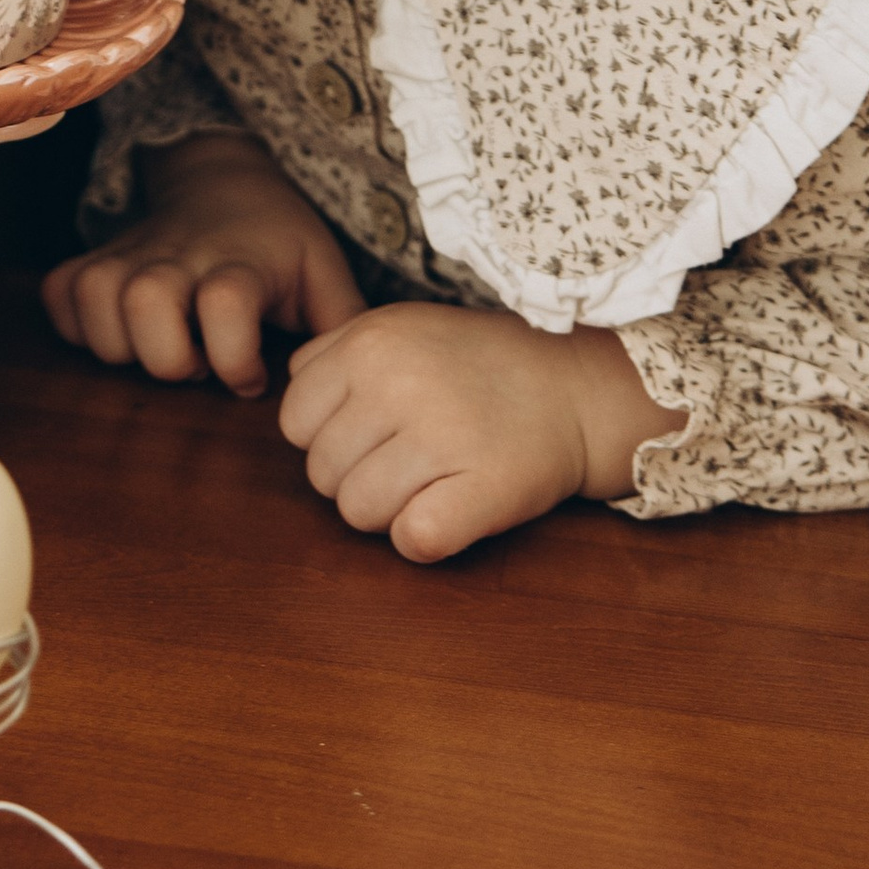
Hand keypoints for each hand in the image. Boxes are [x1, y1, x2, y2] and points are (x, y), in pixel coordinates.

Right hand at [39, 133, 362, 390]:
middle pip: (146, 303)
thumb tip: (370, 380)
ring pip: (96, 301)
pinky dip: (76, 325)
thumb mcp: (322, 269)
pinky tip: (117, 335)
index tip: (255, 379)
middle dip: (168, 359)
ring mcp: (131, 256)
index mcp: (239, 261)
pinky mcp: (97, 259)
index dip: (237, 359)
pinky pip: (61, 295)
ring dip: (122, 347)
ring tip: (161, 350)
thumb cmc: (276, 236)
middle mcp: (178, 255)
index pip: (225, 303)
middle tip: (197, 365)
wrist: (222, 173)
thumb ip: (344, 323)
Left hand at [278, 305, 682, 562]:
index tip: (369, 433)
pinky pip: (412, 540)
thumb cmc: (479, 365)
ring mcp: (439, 436)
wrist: (575, 388)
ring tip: (430, 481)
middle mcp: (397, 383)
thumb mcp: (401, 328)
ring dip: (387, 512)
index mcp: (370, 342)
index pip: (294, 422)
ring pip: (358, 513)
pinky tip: (450, 510)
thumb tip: (295, 411)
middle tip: (407, 461)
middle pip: (322, 474)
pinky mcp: (481, 490)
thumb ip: (335, 355)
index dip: (326, 438)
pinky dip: (424, 539)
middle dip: (355, 478)